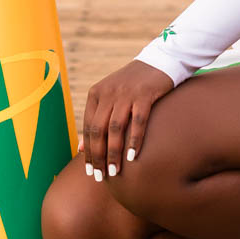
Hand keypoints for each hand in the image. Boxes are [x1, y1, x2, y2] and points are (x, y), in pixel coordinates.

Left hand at [80, 59, 173, 179]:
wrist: (159, 61)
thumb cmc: (134, 85)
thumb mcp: (111, 99)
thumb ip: (96, 121)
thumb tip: (80, 149)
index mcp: (96, 94)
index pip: (88, 128)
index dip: (88, 151)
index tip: (90, 171)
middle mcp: (108, 92)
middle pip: (98, 130)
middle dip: (98, 156)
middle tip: (101, 176)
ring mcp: (126, 93)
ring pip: (115, 128)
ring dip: (113, 153)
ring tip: (115, 172)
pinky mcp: (144, 94)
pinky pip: (137, 121)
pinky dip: (134, 140)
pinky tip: (133, 157)